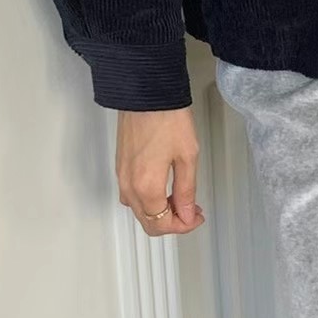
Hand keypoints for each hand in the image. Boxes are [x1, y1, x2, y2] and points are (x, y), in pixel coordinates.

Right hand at [116, 106, 205, 236]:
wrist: (145, 91)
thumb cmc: (167, 118)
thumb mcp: (187, 156)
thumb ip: (186, 191)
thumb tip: (186, 214)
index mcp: (146, 187)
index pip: (162, 224)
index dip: (183, 226)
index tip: (197, 216)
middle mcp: (129, 185)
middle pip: (148, 222)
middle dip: (172, 222)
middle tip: (192, 210)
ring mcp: (122, 175)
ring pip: (138, 210)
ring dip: (159, 212)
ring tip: (180, 198)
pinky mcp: (120, 164)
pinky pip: (131, 194)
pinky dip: (147, 200)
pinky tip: (163, 188)